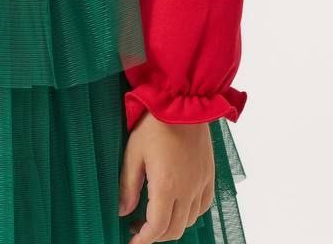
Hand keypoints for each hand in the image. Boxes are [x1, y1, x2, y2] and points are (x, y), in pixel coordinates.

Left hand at [118, 110, 215, 242]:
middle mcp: (187, 190)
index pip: (157, 227)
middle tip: (138, 228)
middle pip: (174, 229)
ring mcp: (201, 183)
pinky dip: (190, 214)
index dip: (143, 240)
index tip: (131, 242)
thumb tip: (123, 211)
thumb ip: (128, 185)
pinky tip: (178, 205)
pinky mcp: (209, 175)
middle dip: (155, 235)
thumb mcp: (133, 152)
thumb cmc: (155, 123)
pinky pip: (203, 206)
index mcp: (166, 186)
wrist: (184, 102)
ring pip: (190, 220)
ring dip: (172, 226)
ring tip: (155, 216)